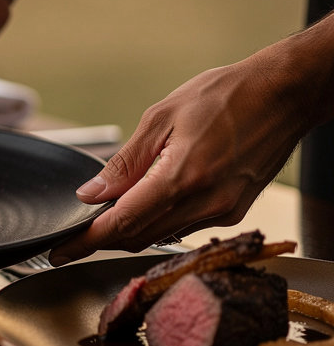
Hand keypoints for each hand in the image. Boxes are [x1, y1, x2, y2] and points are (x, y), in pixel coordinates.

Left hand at [48, 49, 314, 263]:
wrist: (284, 95)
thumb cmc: (227, 96)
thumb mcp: (161, 118)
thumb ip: (125, 162)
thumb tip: (91, 193)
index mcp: (181, 178)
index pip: (121, 224)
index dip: (85, 242)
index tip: (60, 251)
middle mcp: (204, 204)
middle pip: (137, 237)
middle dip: (101, 240)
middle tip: (73, 238)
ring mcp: (222, 213)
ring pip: (160, 236)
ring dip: (130, 231)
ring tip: (105, 217)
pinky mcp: (234, 213)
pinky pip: (183, 228)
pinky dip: (158, 222)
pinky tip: (146, 205)